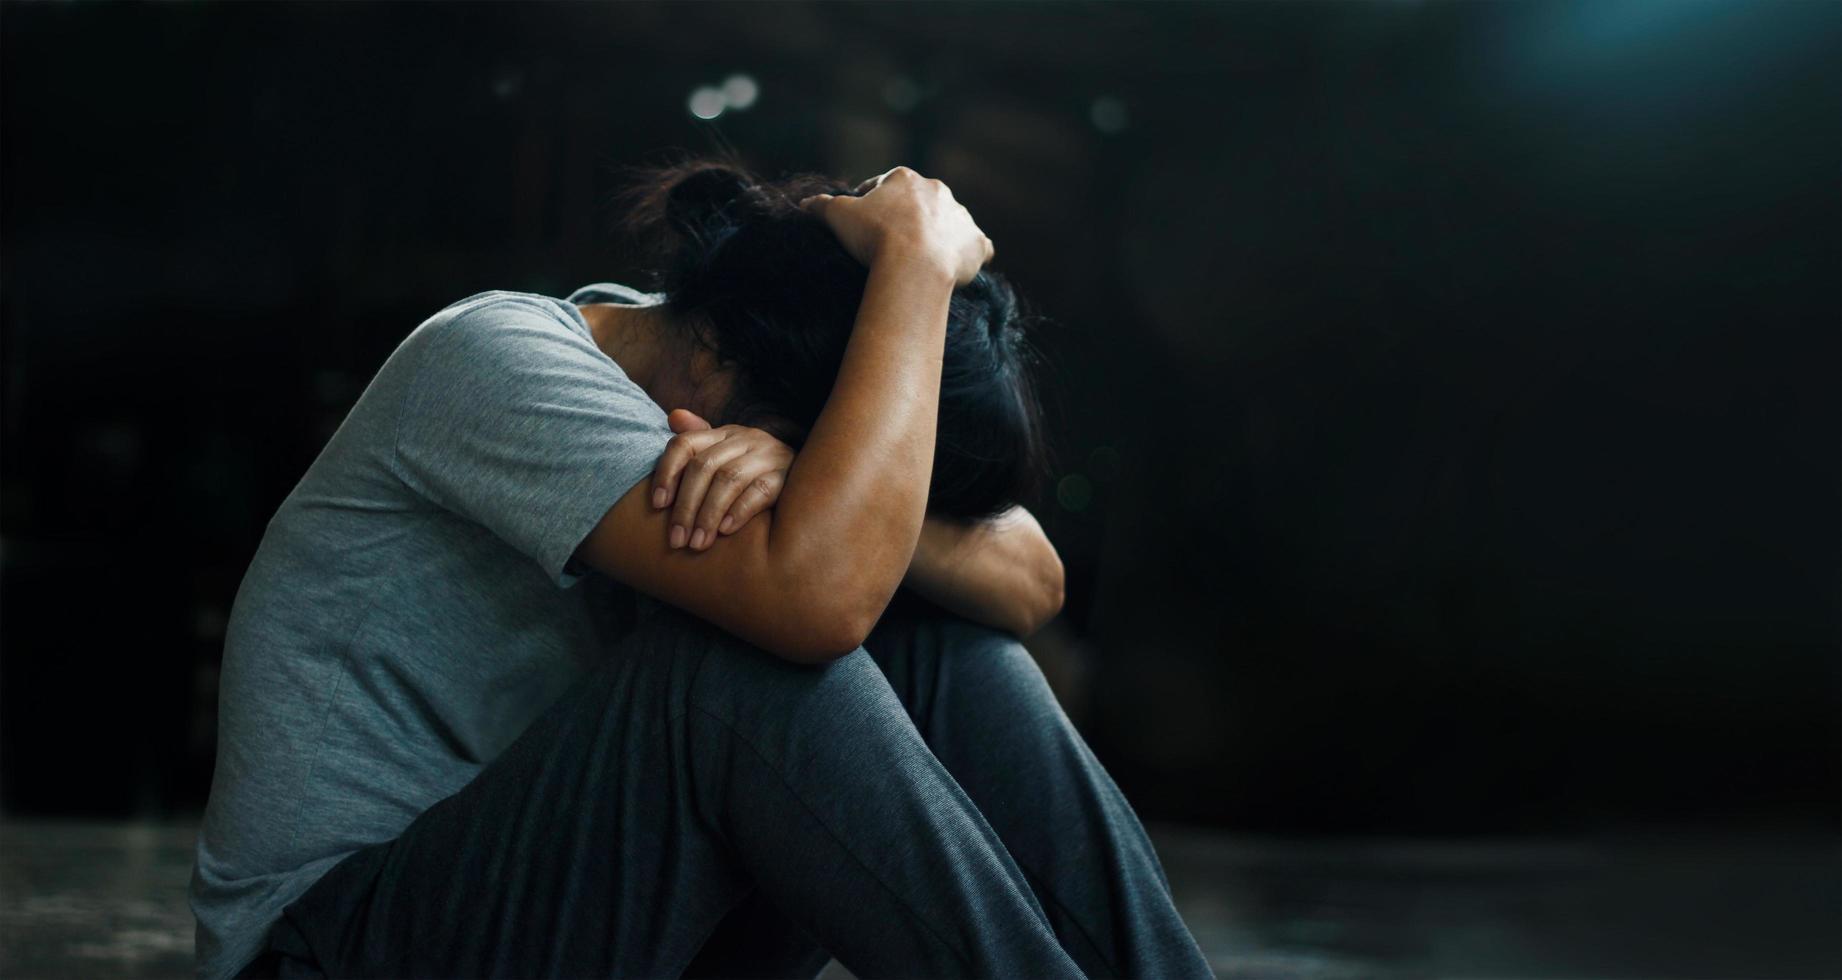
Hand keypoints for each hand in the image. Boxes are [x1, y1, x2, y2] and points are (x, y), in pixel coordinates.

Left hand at [650, 408, 793, 550]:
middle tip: (676, 540)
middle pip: (704, 466)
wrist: (813, 479)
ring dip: (709, 514)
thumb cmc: (757, 471)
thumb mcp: (727, 454)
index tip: (657, 505)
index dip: (666, 473)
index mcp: (723, 433)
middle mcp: (745, 438)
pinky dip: (740, 510)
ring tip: (698, 544)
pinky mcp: (789, 475)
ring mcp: (769, 454)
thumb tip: (673, 416)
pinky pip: (761, 490)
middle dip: (686, 506)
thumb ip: (698, 440)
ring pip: (729, 479)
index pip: (684, 444)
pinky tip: (726, 531)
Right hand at [798, 166, 994, 285]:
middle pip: (920, 202)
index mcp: (904, 179)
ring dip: (939, 234)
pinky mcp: (976, 244)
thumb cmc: (874, 237)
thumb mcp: (838, 216)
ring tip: (924, 258)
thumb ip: (821, 206)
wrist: (914, 266)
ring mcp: (960, 217)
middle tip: (892, 242)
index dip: (871, 202)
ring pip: (950, 221)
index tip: (863, 221)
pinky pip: (977, 247)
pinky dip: (970, 254)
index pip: (883, 185)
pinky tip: (961, 264)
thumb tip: (804, 204)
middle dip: (908, 217)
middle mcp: (937, 191)